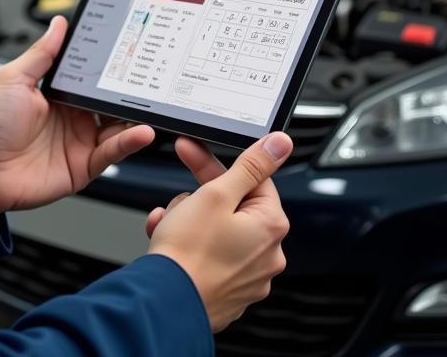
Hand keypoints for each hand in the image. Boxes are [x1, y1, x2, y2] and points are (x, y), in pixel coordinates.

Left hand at [0, 16, 155, 214]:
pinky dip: (129, 142)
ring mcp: (79, 141)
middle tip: (149, 77)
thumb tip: (60, 24)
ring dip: (136, 116)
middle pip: (110, 100)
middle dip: (129, 90)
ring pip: (118, 126)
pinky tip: (141, 132)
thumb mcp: (13, 78)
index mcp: (57, 93)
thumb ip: (42, 53)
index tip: (129, 50)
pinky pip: (112, 153)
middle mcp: (72, 116)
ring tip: (151, 105)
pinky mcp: (83, 166)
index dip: (109, 65)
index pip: (91, 76)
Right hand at [146, 133, 292, 332]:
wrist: (165, 303)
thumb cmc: (188, 253)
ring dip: (189, 220)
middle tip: (178, 202)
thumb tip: (280, 143)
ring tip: (170, 227)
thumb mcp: (216, 194)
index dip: (217, 165)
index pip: (252, 178)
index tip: (192, 153)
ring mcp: (249, 276)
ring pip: (217, 229)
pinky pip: (211, 255)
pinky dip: (190, 245)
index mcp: (270, 226)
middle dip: (198, 198)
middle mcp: (268, 254)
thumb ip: (250, 165)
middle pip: (232, 204)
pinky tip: (169, 243)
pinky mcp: (229, 291)